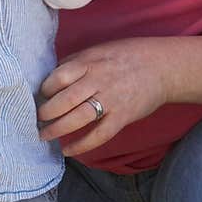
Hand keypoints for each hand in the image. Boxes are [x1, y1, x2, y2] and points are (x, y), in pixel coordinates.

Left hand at [36, 37, 170, 155]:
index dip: (44, 89)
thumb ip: (76, 62)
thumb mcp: (99, 50)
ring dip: (57, 129)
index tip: (40, 96)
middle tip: (38, 119)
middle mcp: (98, 81)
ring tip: (44, 136)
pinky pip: (99, 135)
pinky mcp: (123, 116)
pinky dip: (81, 145)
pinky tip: (68, 150)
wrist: (163, 67)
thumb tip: (52, 75)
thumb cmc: (128, 56)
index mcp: (90, 62)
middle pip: (64, 100)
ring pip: (78, 118)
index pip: (58, 78)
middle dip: (46, 112)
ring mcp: (111, 100)